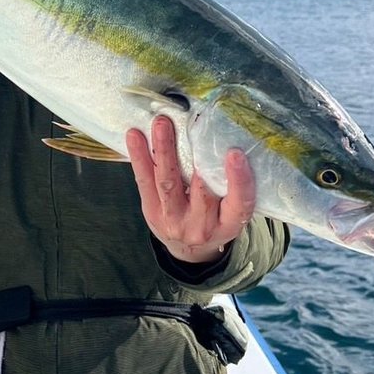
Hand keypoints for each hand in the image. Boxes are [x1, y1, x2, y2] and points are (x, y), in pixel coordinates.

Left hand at [126, 115, 255, 265]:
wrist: (189, 249)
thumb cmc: (215, 219)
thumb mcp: (231, 213)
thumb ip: (231, 187)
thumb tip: (229, 139)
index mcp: (229, 224)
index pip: (240, 203)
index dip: (239, 180)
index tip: (235, 153)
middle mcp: (201, 225)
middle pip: (200, 190)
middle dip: (197, 158)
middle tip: (196, 127)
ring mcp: (174, 220)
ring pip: (168, 183)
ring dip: (164, 150)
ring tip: (162, 124)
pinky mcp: (151, 212)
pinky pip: (144, 182)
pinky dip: (139, 157)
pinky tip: (134, 136)